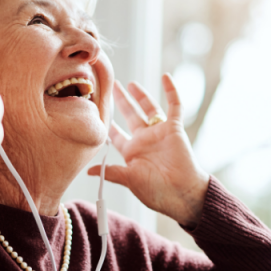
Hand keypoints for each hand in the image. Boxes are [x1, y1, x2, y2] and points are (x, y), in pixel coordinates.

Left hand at [87, 75, 209, 227]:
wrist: (182, 193)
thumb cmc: (157, 191)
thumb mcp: (130, 180)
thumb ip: (111, 172)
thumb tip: (89, 171)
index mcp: (133, 152)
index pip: (117, 135)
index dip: (108, 125)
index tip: (97, 112)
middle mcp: (146, 139)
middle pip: (130, 116)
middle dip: (121, 102)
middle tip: (111, 87)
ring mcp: (160, 132)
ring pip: (149, 108)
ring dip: (140, 95)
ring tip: (130, 83)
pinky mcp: (175, 128)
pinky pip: (174, 106)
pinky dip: (171, 91)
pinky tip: (166, 77)